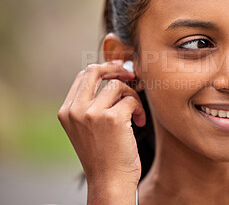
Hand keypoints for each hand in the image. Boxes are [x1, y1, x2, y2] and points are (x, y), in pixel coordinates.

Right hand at [57, 60, 145, 203]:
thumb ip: (92, 104)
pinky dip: (140, 109)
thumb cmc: (104, 155)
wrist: (110, 181)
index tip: (119, 69)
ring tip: (136, 114)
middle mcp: (75, 110)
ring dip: (132, 96)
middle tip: (132, 75)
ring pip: (118, 85)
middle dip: (116, 69)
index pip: (83, 76)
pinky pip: (131, 99)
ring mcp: (92, 113)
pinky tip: (140, 122)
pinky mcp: (112, 118)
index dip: (103, 69)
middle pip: (95, 71)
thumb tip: (114, 76)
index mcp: (66, 111)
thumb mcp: (88, 128)